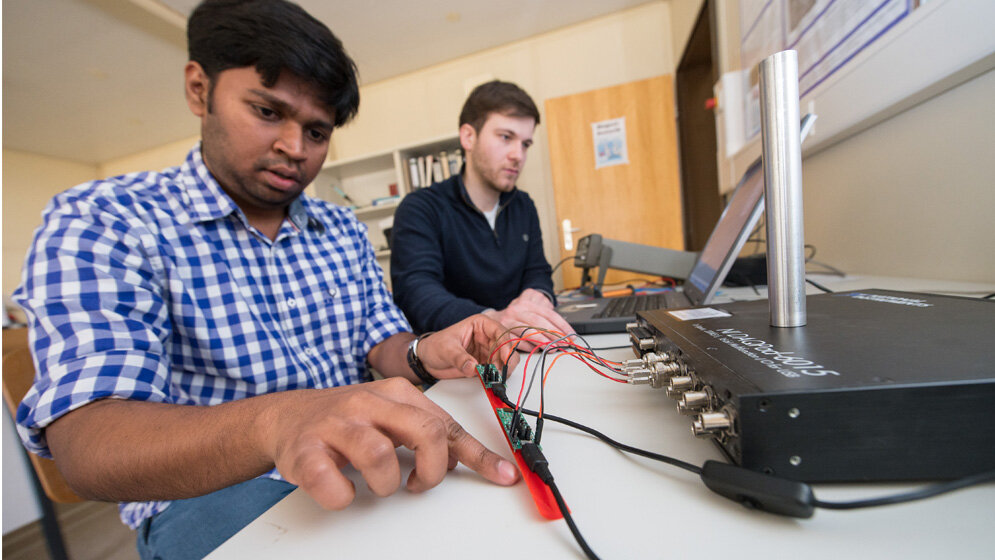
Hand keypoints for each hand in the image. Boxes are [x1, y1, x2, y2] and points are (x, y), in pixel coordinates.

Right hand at [262, 378, 519, 509]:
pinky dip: (343, 496)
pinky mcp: (305, 450)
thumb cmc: (347, 420)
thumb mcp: (391, 415)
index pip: (445, 425)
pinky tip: (343, 488)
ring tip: (377, 483)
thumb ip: (427, 431)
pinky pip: (332, 483)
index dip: (477, 455)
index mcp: (395, 393)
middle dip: (431, 469)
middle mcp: (367, 402)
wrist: (285, 416)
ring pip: (379, 456)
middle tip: (416, 483)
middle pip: (424, 432)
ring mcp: (335, 425)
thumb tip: (467, 458)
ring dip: (385, 483)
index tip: (503, 476)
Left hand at [417, 314, 518, 379]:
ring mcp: (487, 351)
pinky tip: (490, 381)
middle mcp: (487, 337)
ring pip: (505, 360)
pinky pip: (497, 371)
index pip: (499, 331)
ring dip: (502, 370)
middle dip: (505, 360)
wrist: (427, 359)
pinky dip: (496, 377)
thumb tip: (473, 367)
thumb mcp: (446, 349)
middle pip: (506, 347)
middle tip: (498, 372)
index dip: (505, 344)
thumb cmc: (435, 346)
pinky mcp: (485, 365)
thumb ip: (460, 358)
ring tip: (492, 378)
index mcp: (480, 325)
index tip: (504, 358)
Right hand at [482, 288, 574, 348]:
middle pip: (539, 322)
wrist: (492, 319)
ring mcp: (508, 321)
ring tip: (552, 348)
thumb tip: (564, 331)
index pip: (548, 314)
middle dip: (553, 334)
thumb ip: (544, 316)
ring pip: (528, 331)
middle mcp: (517, 310)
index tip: (571, 335)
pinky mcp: (502, 332)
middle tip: (564, 344)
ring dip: (542, 341)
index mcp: (527, 303)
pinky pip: (517, 341)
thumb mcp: (529, 309)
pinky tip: (536, 350)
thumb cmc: (515, 317)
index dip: (561, 325)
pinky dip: (528, 346)